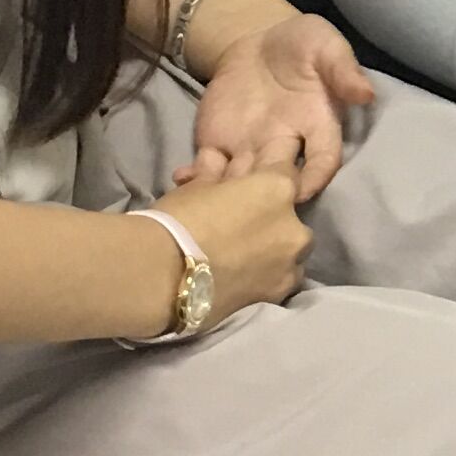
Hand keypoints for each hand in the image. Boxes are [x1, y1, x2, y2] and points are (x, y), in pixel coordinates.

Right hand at [145, 169, 311, 326]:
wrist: (160, 278)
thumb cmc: (178, 221)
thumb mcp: (197, 187)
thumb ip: (218, 174)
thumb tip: (217, 160)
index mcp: (278, 189)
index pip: (285, 171)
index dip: (264, 176)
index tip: (247, 184)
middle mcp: (296, 226)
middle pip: (292, 214)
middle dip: (272, 216)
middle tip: (239, 224)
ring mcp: (290, 264)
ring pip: (292, 249)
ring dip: (275, 247)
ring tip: (241, 255)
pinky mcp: (278, 295)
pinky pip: (282, 278)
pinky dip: (268, 275)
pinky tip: (244, 277)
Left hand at [177, 13, 375, 202]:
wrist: (258, 42)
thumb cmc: (301, 44)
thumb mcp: (326, 44)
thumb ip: (343, 68)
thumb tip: (367, 94)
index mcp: (317, 126)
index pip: (322, 161)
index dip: (314, 178)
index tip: (301, 192)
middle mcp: (284, 146)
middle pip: (277, 181)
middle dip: (264, 197)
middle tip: (248, 205)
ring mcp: (249, 149)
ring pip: (239, 183)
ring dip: (226, 196)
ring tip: (211, 198)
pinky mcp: (218, 144)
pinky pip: (206, 169)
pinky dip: (194, 180)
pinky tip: (183, 179)